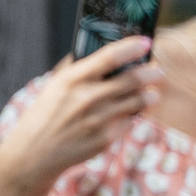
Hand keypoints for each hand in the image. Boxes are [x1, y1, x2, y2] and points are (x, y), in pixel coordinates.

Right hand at [0, 36, 160, 195]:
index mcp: (72, 79)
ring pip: (137, 102)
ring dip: (149, 95)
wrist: (35, 152)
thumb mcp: (56, 85)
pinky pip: (129, 121)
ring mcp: (99, 119)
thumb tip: (112, 54)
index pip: (109, 57)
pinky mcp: (107, 138)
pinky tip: (129, 113)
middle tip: (159, 70)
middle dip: (151, 73)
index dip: (131, 48)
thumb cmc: (47, 113)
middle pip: (132, 80)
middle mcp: (87, 98)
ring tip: (152, 93)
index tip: (146, 43)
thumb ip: (81, 70)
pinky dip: (132, 115)